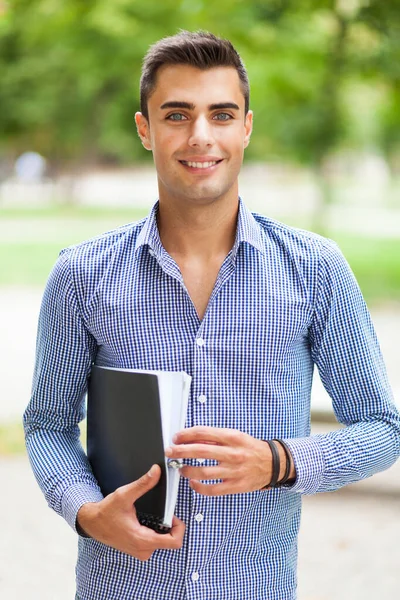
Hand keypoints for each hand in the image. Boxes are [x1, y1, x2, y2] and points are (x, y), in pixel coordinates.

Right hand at [76, 465, 184, 560]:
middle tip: (163, 512)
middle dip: (171, 526)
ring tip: (153, 516)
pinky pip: (155, 543)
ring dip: (163, 529)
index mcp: (142, 539)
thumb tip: (156, 471)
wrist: (93, 523)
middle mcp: (143, 550)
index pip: (174, 542)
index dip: (179, 527)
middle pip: (171, 541)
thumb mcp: (125, 495)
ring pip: (163, 542)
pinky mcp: (138, 549)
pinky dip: (156, 531)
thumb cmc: (106, 511)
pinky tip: (147, 521)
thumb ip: (143, 484)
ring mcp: (140, 551)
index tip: (173, 515)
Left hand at [165, 427, 292, 495]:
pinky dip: (199, 487)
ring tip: (180, 468)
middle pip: (201, 452)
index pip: (204, 433)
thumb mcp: (235, 436)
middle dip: (181, 451)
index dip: (186, 435)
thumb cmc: (251, 448)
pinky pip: (213, 489)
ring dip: (188, 470)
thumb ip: (216, 437)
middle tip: (170, 452)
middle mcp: (232, 454)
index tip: (176, 437)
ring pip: (204, 472)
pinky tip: (193, 483)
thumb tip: (192, 438)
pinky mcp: (235, 486)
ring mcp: (234, 471)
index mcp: (232, 437)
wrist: (272, 463)